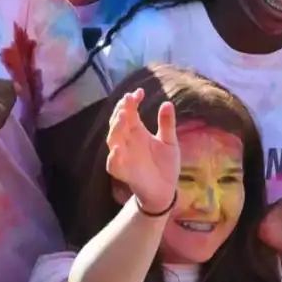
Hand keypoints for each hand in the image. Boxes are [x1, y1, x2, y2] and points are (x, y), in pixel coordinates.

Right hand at [106, 88, 178, 213]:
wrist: (166, 190)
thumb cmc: (165, 164)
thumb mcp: (169, 142)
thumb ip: (166, 124)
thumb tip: (167, 103)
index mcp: (136, 131)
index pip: (129, 112)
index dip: (131, 101)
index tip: (140, 92)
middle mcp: (127, 141)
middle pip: (118, 123)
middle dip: (121, 110)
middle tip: (129, 100)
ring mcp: (123, 156)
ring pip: (113, 140)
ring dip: (116, 128)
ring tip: (124, 116)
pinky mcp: (124, 172)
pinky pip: (113, 164)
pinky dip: (113, 157)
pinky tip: (118, 149)